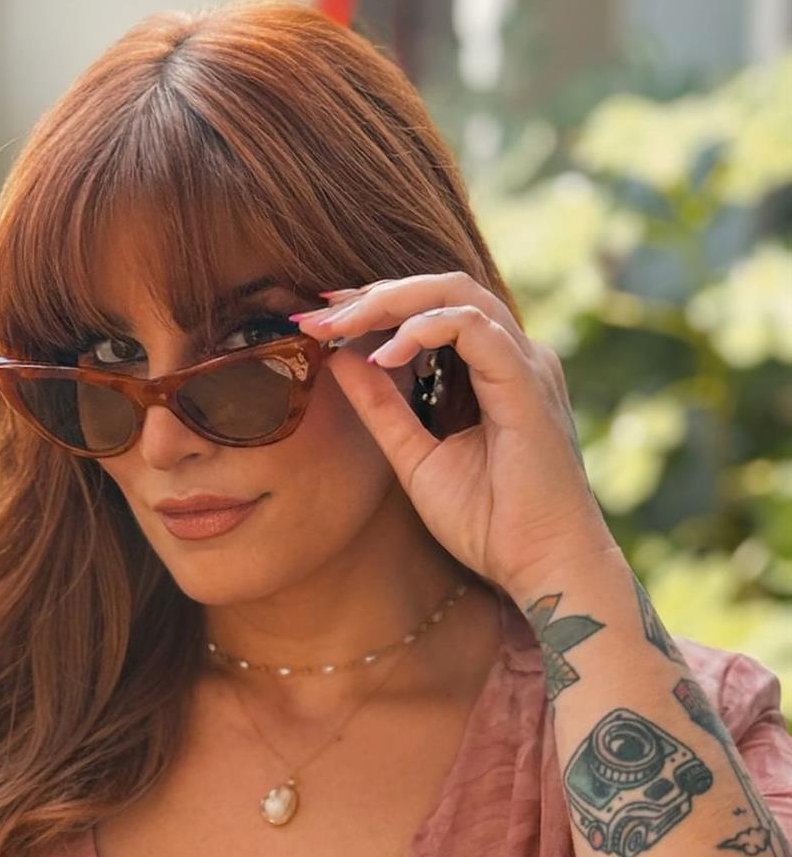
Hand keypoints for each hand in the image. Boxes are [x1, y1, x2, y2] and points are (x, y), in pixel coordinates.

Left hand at [290, 272, 618, 595]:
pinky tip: (382, 355)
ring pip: (455, 293)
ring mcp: (525, 364)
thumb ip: (381, 407)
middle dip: (371, 295)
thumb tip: (339, 360)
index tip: (319, 319)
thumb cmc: (487, 522)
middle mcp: (513, 356)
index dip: (373, 306)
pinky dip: (422, 330)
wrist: (540, 567)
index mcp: (492, 370)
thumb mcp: (414, 456)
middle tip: (316, 313)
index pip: (430, 310)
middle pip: (439, 289)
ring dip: (389, 302)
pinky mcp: (528, 382)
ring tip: (338, 325)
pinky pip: (472, 328)